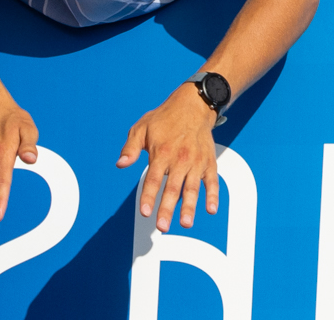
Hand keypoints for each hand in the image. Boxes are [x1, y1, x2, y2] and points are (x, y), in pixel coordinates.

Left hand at [119, 83, 222, 230]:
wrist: (192, 106)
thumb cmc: (163, 119)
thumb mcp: (141, 128)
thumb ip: (130, 148)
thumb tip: (120, 164)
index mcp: (161, 153)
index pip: (153, 179)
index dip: (148, 196)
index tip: (144, 212)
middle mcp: (179, 159)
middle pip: (172, 188)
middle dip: (167, 208)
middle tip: (162, 227)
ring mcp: (196, 163)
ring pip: (192, 188)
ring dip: (189, 207)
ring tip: (185, 224)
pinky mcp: (209, 163)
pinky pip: (212, 182)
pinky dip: (213, 196)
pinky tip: (211, 210)